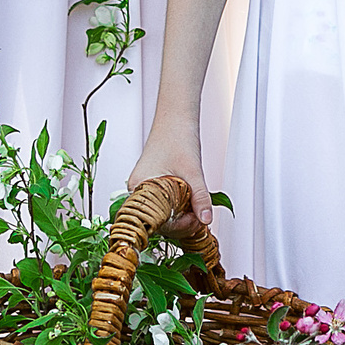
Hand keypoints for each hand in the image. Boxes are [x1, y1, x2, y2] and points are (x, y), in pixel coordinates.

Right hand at [126, 123, 216, 239]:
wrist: (177, 118)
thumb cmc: (178, 137)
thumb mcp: (193, 171)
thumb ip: (200, 197)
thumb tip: (207, 219)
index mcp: (139, 187)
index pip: (155, 221)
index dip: (177, 226)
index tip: (196, 223)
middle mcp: (138, 189)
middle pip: (158, 219)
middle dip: (181, 222)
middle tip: (200, 220)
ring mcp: (145, 187)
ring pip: (162, 211)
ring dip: (181, 215)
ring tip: (198, 212)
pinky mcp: (153, 183)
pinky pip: (164, 202)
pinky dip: (178, 206)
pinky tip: (191, 205)